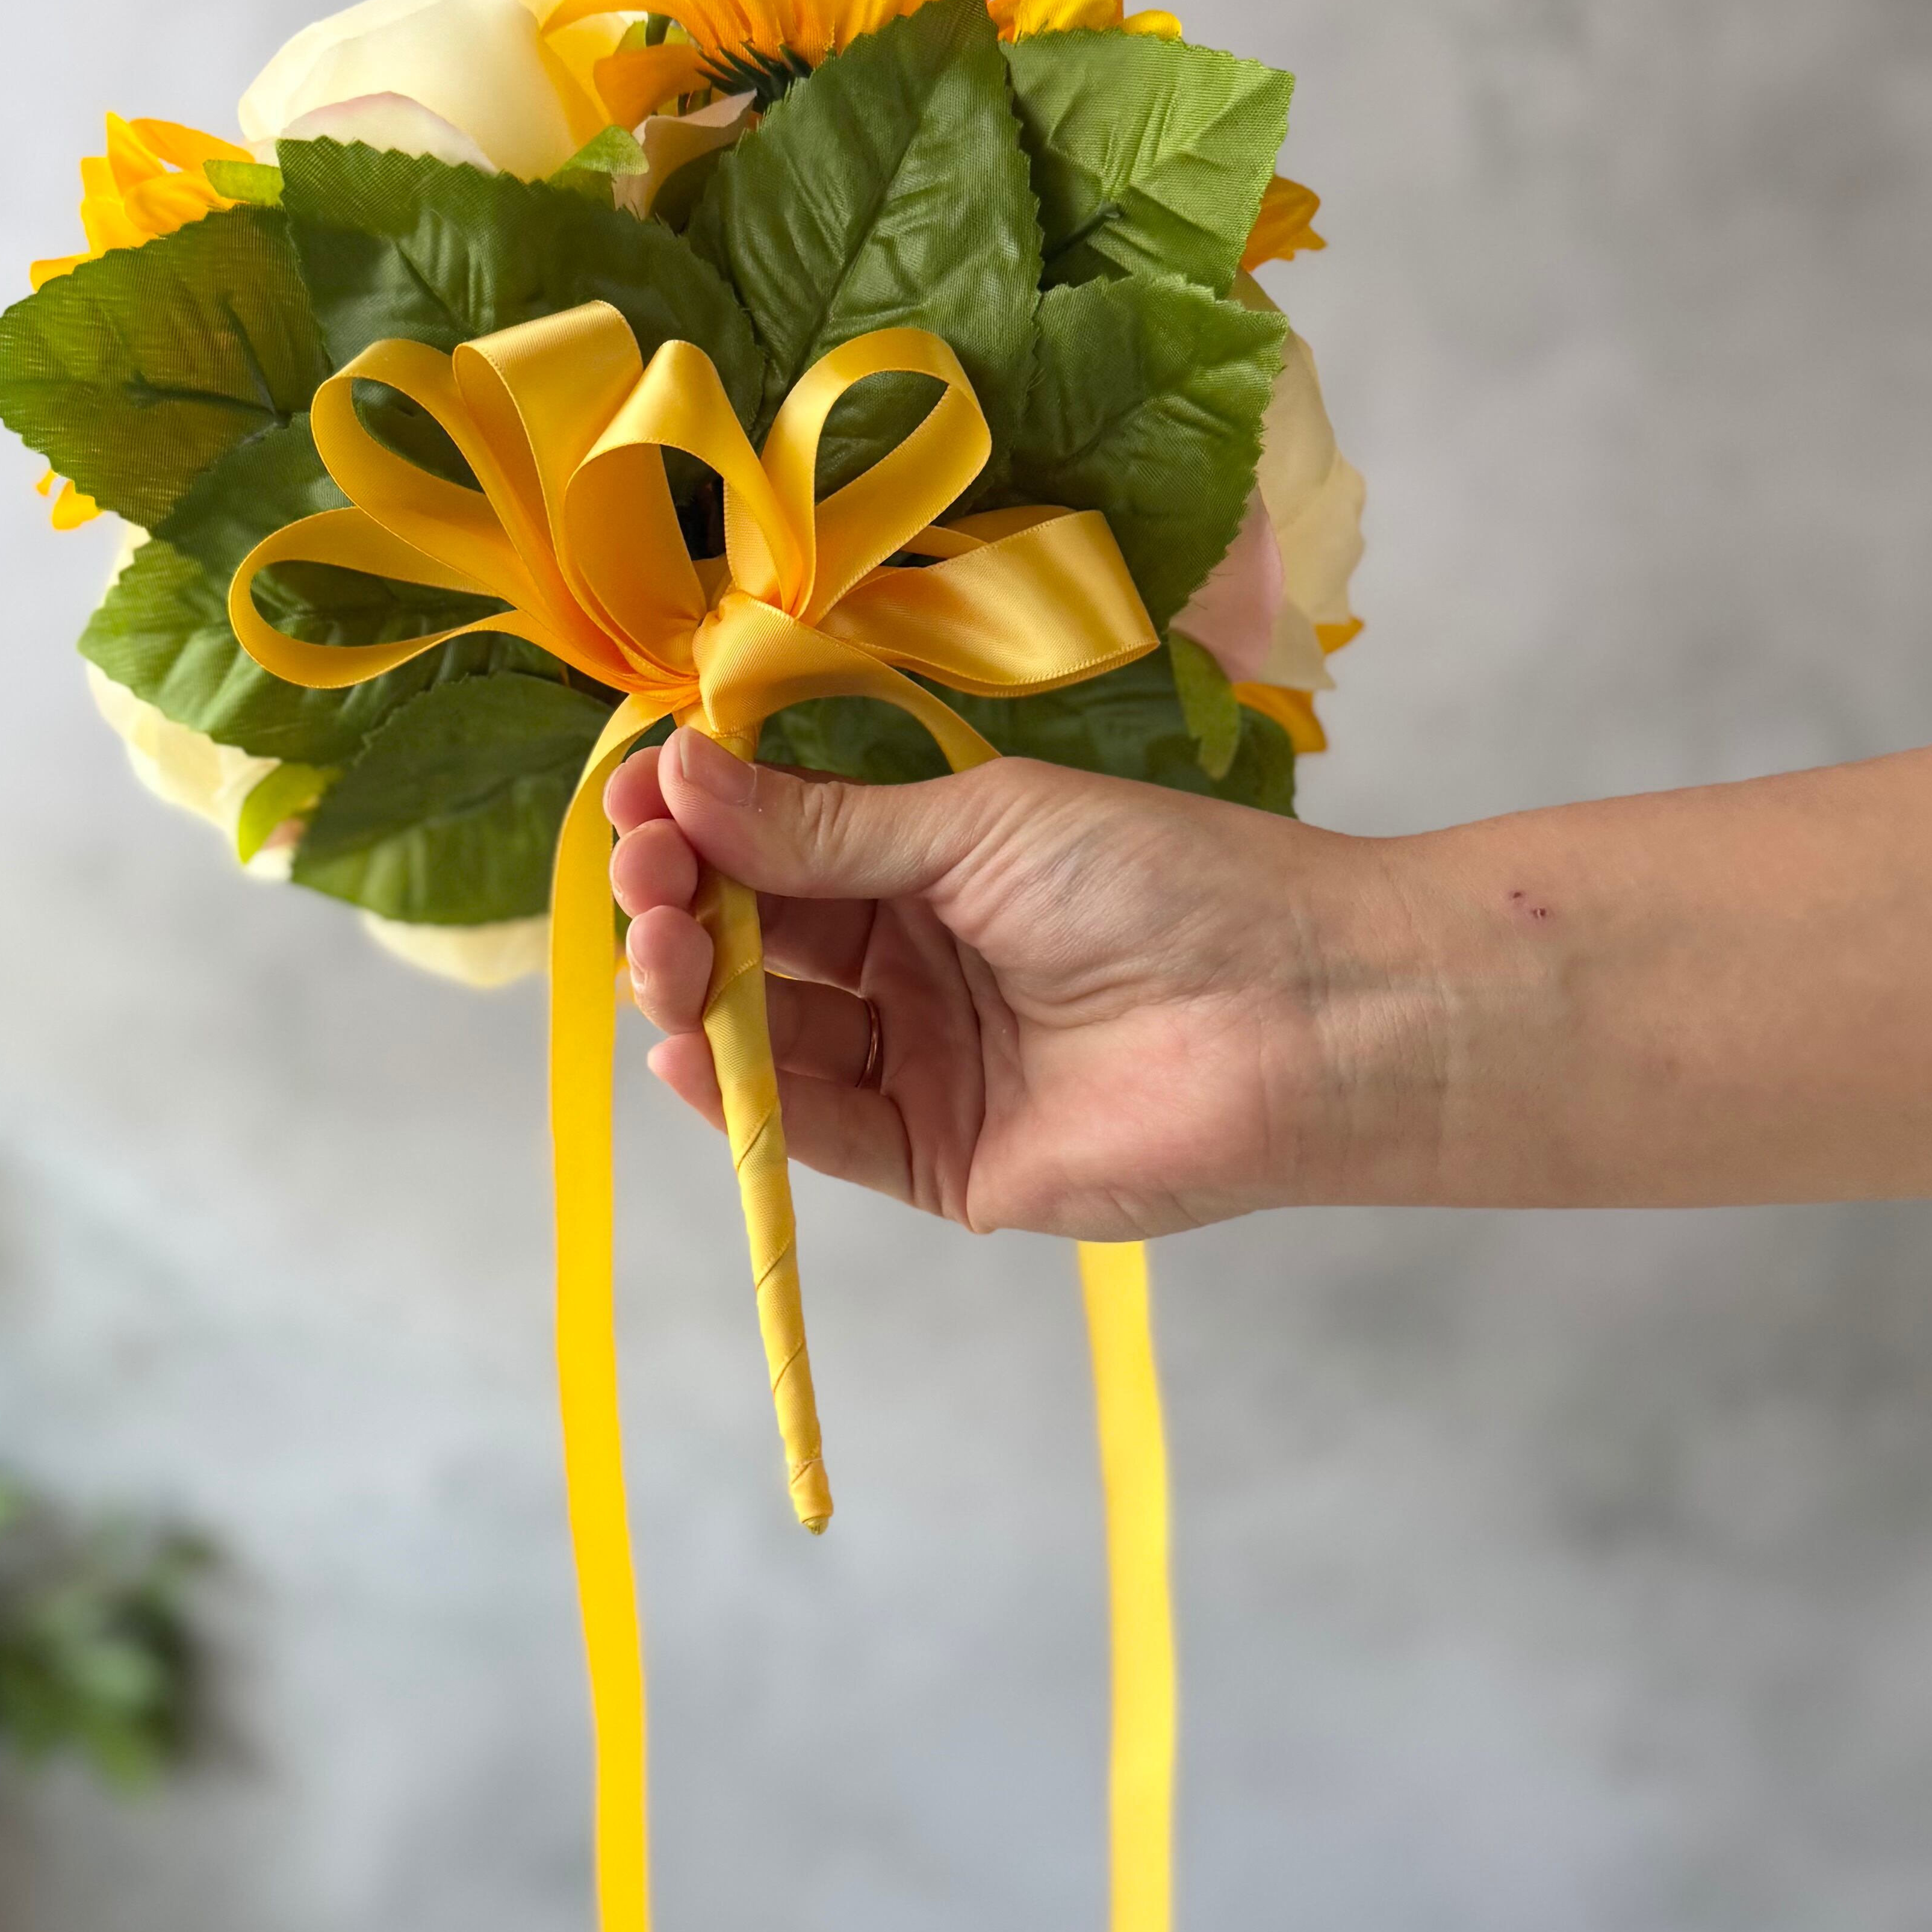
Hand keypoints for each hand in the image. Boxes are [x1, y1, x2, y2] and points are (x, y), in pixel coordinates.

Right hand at [603, 726, 1435, 1237]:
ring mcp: (929, 1063)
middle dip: (685, 908)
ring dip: (700, 994)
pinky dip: (744, 1095)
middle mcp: (921, 963)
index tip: (636, 803)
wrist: (1295, 1011)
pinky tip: (687, 1047)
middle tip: (644, 880)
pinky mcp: (941, 1160)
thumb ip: (824, 824)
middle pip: (763, 942)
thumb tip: (679, 771)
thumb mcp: (979, 823)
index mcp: (933, 864)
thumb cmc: (1160, 881)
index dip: (702, 829)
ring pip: (775, 1034)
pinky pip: (819, 1129)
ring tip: (661, 954)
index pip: (781, 847)